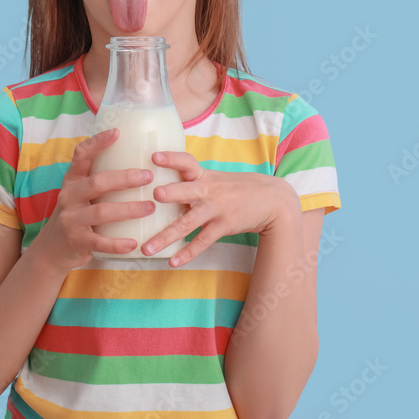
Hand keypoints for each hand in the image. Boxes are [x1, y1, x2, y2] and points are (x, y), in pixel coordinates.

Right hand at [34, 128, 156, 272]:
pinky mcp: (77, 241)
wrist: (51, 249)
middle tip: (149, 176)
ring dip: (129, 209)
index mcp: (72, 181)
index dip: (97, 142)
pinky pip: (100, 242)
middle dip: (125, 178)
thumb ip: (100, 181)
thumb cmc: (77, 215)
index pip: (81, 155)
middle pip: (97, 182)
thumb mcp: (80, 194)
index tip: (118, 132)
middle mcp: (69, 197)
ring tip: (151, 207)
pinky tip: (134, 243)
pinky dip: (118, 243)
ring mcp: (71, 220)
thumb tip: (138, 162)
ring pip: (101, 211)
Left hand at [141, 151, 298, 267]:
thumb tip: (163, 187)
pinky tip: (172, 262)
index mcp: (204, 175)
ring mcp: (215, 209)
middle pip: (185, 191)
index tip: (154, 157)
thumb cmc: (238, 188)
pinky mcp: (223, 225)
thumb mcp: (216, 179)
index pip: (186, 162)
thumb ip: (193, 183)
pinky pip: (202, 241)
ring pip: (187, 223)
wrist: (272, 200)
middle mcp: (207, 190)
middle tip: (154, 195)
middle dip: (170, 192)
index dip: (171, 158)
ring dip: (165, 236)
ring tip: (147, 247)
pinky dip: (187, 253)